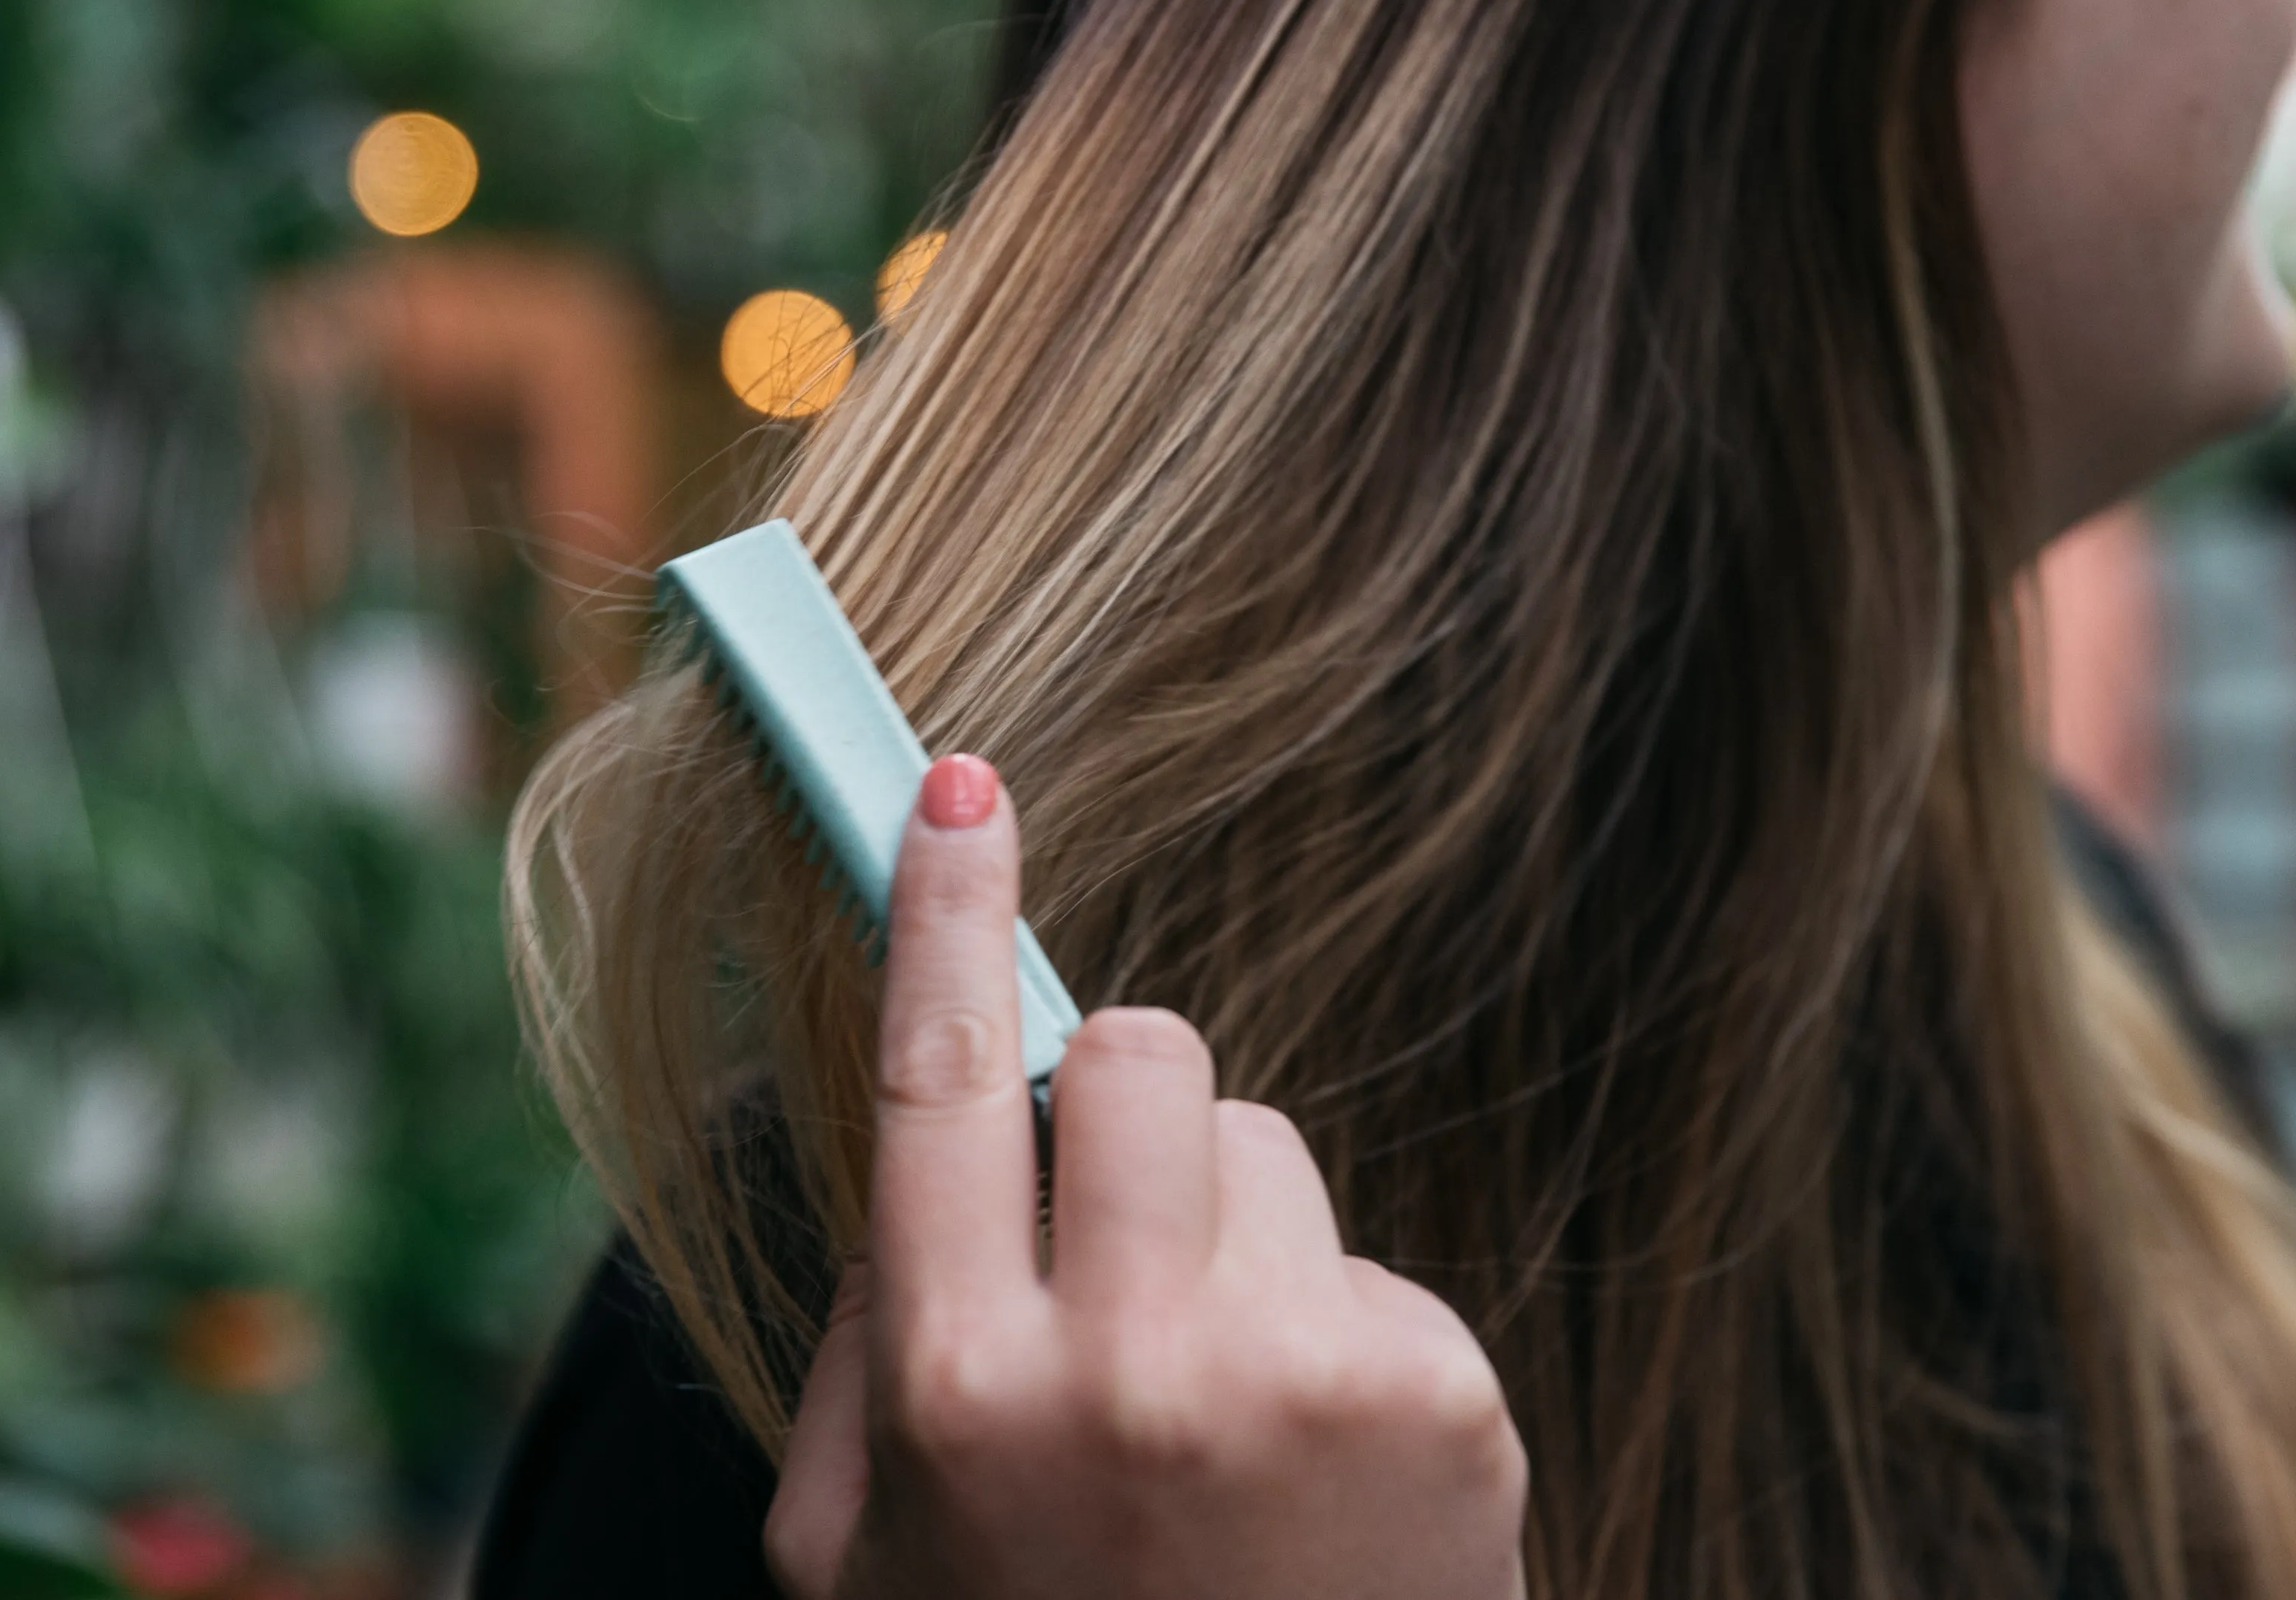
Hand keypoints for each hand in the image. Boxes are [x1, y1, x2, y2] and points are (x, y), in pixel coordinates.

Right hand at [764, 753, 1529, 1599]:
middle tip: (1118, 1245)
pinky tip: (1320, 1478)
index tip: (955, 783)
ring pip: (1262, 1138)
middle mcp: (1127, 1371)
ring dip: (1233, 1231)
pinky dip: (1332, 1332)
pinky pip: (1364, 1257)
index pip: (941, 1081)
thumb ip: (864, 1347)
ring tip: (1225, 1406)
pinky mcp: (1443, 1394)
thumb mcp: (877, 1553)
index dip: (944, 911)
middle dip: (1127, 1113)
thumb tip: (936, 1148)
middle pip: (1142, 1056)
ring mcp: (1300, 1377)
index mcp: (959, 1392)